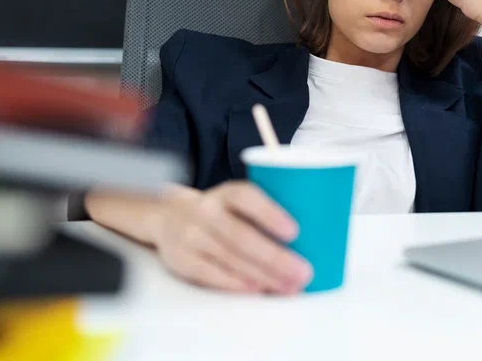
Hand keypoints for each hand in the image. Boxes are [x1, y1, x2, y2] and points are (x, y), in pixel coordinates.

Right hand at [151, 181, 311, 293]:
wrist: (167, 217)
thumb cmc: (219, 212)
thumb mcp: (236, 202)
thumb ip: (264, 214)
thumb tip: (314, 238)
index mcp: (226, 193)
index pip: (246, 197)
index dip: (269, 213)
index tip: (295, 231)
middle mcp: (206, 211)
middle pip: (241, 236)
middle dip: (275, 257)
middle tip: (303, 272)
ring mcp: (191, 236)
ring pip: (230, 258)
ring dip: (263, 276)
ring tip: (289, 286)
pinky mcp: (182, 259)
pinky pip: (211, 274)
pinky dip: (236, 283)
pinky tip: (257, 290)